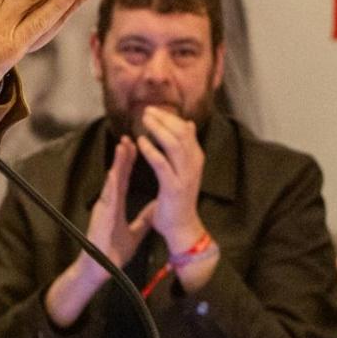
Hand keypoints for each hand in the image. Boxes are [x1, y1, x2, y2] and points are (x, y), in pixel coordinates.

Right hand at [46, 137, 153, 327]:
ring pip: (112, 179)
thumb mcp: (135, 233)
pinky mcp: (102, 214)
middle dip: (124, 155)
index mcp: (116, 204)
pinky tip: (115, 170)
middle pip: (118, 173)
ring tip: (123, 145)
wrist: (102, 268)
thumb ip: (144, 220)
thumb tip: (156, 209)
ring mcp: (105, 206)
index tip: (135, 146)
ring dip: (118, 163)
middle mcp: (109, 201)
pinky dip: (111, 182)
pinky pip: (108, 195)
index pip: (125, 178)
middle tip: (129, 136)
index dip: (129, 162)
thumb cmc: (114, 252)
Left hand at [136, 107, 206, 248]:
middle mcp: (193, 166)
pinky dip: (152, 150)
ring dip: (159, 129)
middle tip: (148, 110)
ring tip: (144, 120)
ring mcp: (185, 176)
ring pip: (174, 145)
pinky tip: (141, 141)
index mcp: (195, 160)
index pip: (186, 131)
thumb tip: (188, 125)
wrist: (182, 229)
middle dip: (164, 119)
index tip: (156, 108)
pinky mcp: (174, 187)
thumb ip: (185, 148)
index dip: (171, 117)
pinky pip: (162, 164)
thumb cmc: (179, 200)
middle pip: (182, 133)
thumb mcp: (185, 170)